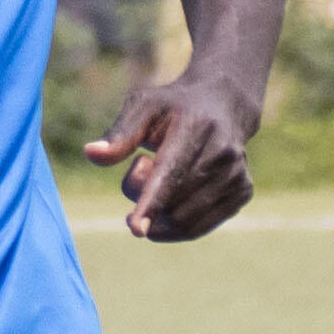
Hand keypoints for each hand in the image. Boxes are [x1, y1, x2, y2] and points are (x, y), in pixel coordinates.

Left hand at [83, 73, 255, 241]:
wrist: (225, 105)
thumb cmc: (174, 107)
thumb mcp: (144, 106)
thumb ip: (119, 133)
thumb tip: (91, 154)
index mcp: (198, 127)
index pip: (171, 173)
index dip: (151, 202)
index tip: (135, 229)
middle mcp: (224, 153)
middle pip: (171, 203)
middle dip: (144, 198)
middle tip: (142, 167)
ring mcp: (237, 174)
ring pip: (184, 221)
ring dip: (159, 212)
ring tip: (163, 178)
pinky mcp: (243, 192)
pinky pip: (198, 228)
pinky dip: (174, 223)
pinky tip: (173, 197)